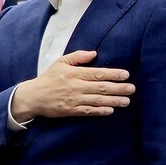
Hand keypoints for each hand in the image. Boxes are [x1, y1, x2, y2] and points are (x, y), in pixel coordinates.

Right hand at [10, 50, 133, 123]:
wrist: (32, 96)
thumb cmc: (49, 78)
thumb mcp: (61, 62)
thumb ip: (78, 57)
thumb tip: (94, 53)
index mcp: (75, 73)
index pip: (98, 73)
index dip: (113, 74)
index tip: (126, 75)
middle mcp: (76, 86)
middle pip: (101, 87)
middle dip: (118, 88)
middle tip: (132, 89)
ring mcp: (74, 99)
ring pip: (97, 100)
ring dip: (113, 101)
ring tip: (127, 101)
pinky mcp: (70, 110)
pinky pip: (87, 111)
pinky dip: (99, 111)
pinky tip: (111, 111)